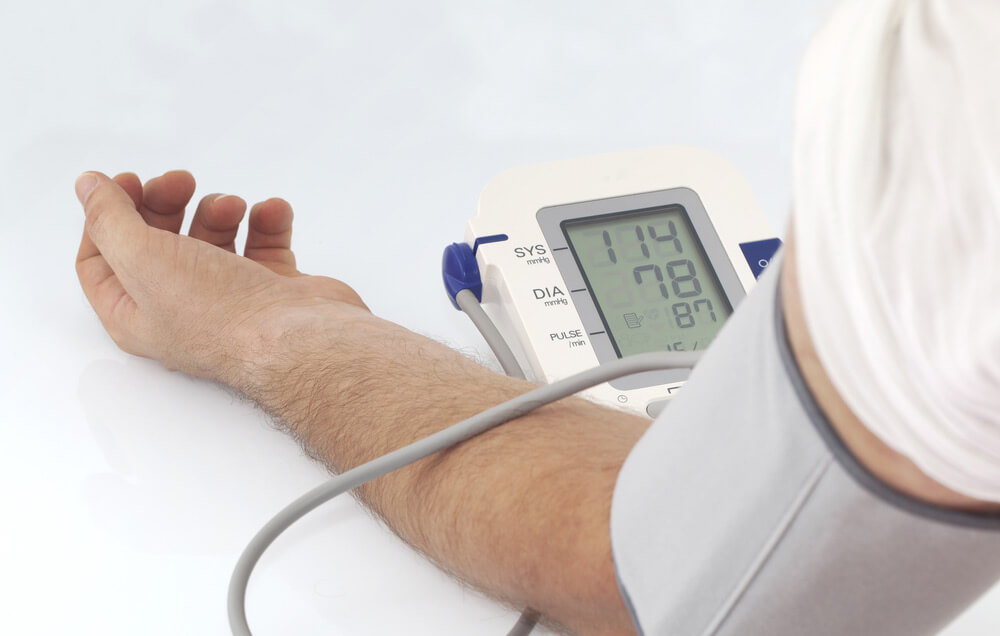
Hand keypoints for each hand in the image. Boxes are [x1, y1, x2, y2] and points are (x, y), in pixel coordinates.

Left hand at [75, 170, 368, 389]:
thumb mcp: (142, 257)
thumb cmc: (222, 317)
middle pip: (157, 242)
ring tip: (233, 207)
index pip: (101, 259)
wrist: (298, 338)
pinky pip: (263, 242)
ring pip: (212, 238)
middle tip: (181, 182)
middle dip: (167, 203)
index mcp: (136, 314)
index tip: (128, 182)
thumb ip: (108, 217)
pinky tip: (271, 213)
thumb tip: (88, 187)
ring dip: (219, 210)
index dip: (107, 216)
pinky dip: (267, 221)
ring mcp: (229, 298)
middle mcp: (179, 309)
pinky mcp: (272, 289)